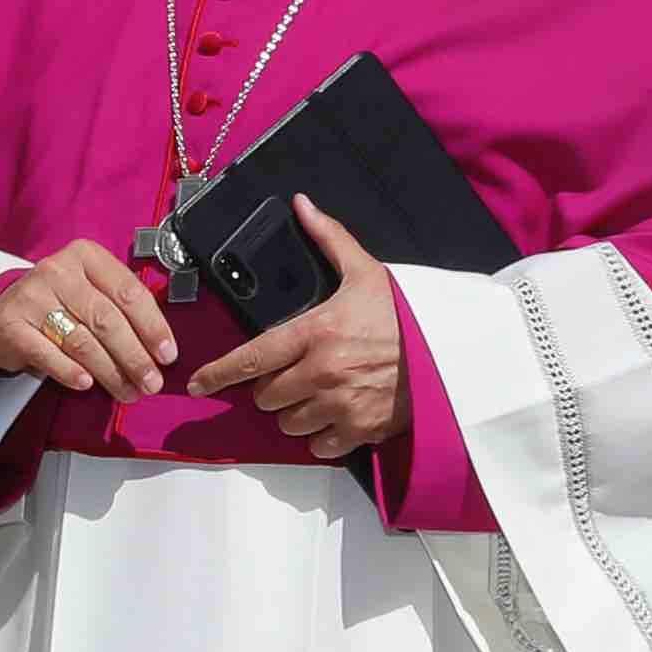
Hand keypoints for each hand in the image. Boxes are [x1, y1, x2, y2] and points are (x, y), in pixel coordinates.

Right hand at [0, 239, 175, 398]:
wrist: (3, 313)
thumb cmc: (60, 304)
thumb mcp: (91, 290)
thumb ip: (122, 307)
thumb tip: (159, 348)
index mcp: (86, 256)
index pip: (128, 291)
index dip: (152, 326)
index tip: (167, 354)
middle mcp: (57, 271)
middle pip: (106, 319)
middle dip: (134, 357)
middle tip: (151, 383)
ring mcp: (31, 297)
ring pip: (81, 341)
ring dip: (109, 372)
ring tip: (127, 392)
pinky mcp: (11, 325)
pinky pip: (47, 354)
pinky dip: (70, 372)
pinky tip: (86, 384)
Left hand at [188, 197, 405, 459]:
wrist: (452, 351)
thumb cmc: (406, 313)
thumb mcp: (367, 270)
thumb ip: (329, 238)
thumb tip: (301, 205)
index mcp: (317, 331)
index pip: (252, 358)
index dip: (218, 373)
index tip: (198, 382)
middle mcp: (322, 372)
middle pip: (265, 396)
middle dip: (270, 388)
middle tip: (290, 375)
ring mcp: (341, 405)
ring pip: (288, 423)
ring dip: (293, 413)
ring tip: (313, 395)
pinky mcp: (360, 430)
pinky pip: (319, 446)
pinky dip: (320, 436)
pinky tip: (333, 417)